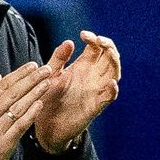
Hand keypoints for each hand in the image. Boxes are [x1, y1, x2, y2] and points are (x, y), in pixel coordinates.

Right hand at [0, 62, 52, 159]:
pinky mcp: (3, 144)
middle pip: (11, 93)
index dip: (18, 74)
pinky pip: (18, 126)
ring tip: (47, 82)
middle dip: (30, 80)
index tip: (32, 65)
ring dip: (33, 93)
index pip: (1, 86)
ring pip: (16, 107)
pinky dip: (29, 114)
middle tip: (45, 69)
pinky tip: (40, 105)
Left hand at [35, 30, 120, 153]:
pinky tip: (111, 83)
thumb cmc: (47, 97)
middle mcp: (92, 76)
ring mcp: (96, 90)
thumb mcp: (51, 74)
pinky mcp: (95, 106)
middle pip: (109, 57)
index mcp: (82, 66)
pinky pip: (109, 97)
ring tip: (109, 52)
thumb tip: (69, 41)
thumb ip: (58, 59)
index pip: (96, 48)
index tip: (83, 35)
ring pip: (114, 73)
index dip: (94, 38)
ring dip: (115, 62)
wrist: (44, 124)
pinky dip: (112, 90)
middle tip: (99, 40)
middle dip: (108, 46)